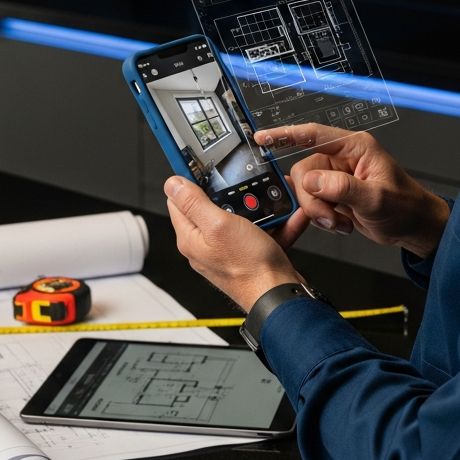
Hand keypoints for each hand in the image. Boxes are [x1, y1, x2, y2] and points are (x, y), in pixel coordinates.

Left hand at [164, 176, 309, 311]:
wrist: (280, 294)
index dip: (190, 180)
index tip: (202, 165)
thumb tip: (171, 183)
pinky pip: (262, 231)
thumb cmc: (249, 267)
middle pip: (212, 206)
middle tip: (245, 187)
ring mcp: (229, 250)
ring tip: (272, 201)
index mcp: (191, 237)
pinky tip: (288, 216)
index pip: (178, 200)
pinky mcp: (250, 254)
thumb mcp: (218, 225)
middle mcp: (206, 245)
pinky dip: (275, 222)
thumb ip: (194, 203)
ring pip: (241, 217)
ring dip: (258, 207)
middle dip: (232, 194)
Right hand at [255, 124, 449, 258]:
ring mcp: (336, 179)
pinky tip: (341, 223)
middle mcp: (342, 160)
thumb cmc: (405, 206)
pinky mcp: (333, 196)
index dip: (286, 134)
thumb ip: (342, 188)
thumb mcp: (376, 198)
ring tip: (341, 222)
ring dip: (319, 212)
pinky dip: (322, 218)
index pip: (314, 134)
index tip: (263, 137)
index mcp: (354, 148)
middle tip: (330, 217)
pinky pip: (312, 204)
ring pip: (305, 191)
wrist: (413, 228)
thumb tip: (313, 181)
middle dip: (312, 199)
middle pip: (304, 171)